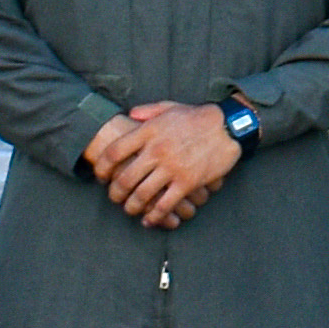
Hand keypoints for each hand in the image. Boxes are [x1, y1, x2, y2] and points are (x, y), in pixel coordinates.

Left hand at [86, 103, 246, 229]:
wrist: (227, 126)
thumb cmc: (197, 117)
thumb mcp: (169, 107)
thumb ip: (147, 111)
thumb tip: (129, 115)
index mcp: (148, 132)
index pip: (114, 152)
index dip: (102, 167)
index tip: (100, 176)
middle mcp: (156, 151)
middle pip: (124, 178)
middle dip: (114, 193)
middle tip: (114, 198)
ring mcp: (172, 168)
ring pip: (142, 195)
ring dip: (131, 207)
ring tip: (129, 210)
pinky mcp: (187, 182)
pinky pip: (165, 205)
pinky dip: (154, 216)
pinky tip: (149, 220)